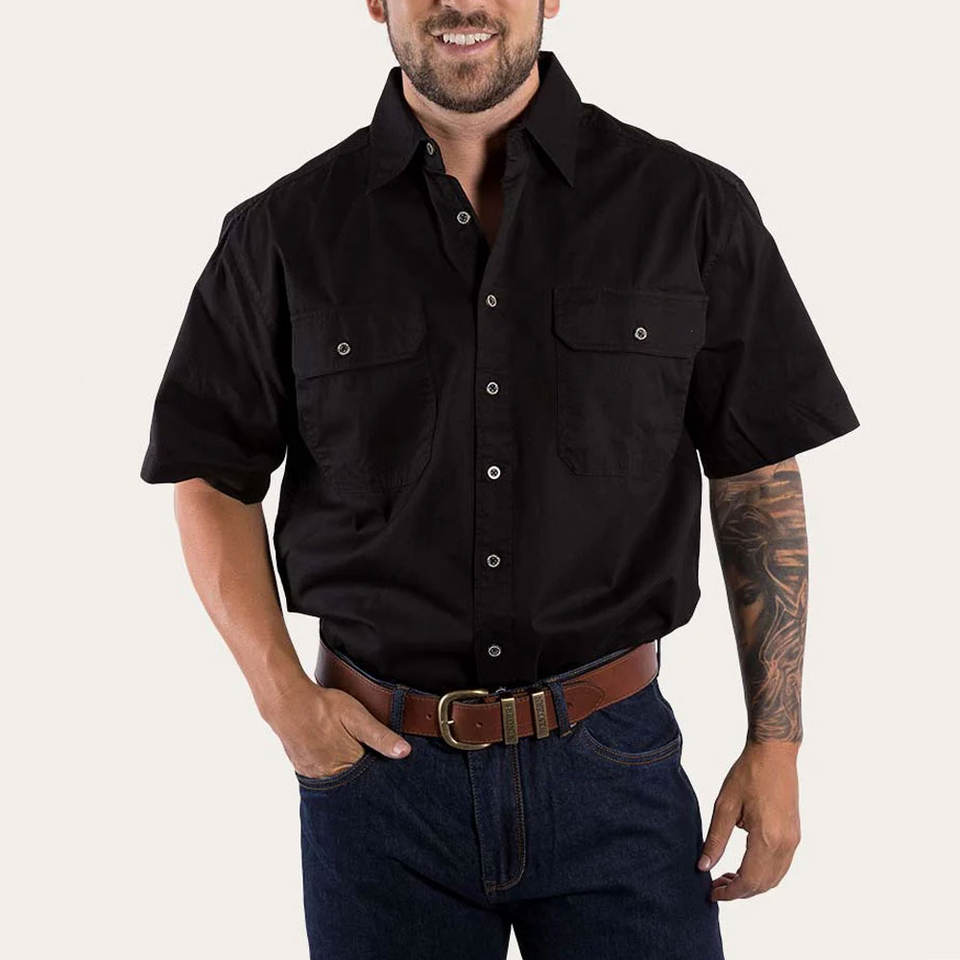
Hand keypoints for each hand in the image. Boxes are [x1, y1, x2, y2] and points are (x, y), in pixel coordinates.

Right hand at [262, 677, 410, 777]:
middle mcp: (330, 776)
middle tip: (369, 763)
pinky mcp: (303, 768)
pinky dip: (331, 770)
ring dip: (347, 774)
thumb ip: (380, 736)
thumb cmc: (323, 707)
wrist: (286, 702)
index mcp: (347, 765)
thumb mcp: (357, 716)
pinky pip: (322, 775)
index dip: (382, 773)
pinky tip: (334, 757)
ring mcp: (314, 774)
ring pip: (338, 781)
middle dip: (364, 777)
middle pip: (354, 783)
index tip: (390, 771)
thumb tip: (404, 752)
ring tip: (351, 758)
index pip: (371, 779)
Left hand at [698, 740, 800, 899]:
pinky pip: (781, 866)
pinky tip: (745, 866)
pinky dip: (764, 874)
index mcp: (767, 838)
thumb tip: (703, 866)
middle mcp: (785, 844)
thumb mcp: (724, 805)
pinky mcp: (795, 835)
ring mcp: (793, 841)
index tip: (712, 893)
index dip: (730, 892)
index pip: (749, 880)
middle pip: (763, 884)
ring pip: (774, 878)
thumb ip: (715, 839)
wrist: (774, 753)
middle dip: (739, 891)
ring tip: (727, 877)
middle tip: (716, 885)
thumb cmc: (747, 774)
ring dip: (752, 884)